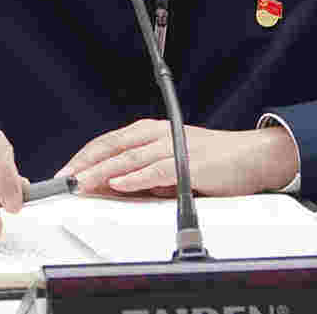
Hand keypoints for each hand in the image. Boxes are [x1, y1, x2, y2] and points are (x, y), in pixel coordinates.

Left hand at [54, 120, 297, 197]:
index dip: (85, 156)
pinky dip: (136, 176)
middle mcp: (160, 134)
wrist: (251, 156)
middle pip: (114, 147)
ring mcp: (174, 146)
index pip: (110, 141)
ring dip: (104, 171)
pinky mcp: (189, 163)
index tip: (66, 171)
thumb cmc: (211, 160)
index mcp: (152, 131)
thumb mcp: (170, 162)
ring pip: (130, 158)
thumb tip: (112, 186)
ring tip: (83, 183)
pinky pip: (157, 169)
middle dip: (86, 163)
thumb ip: (143, 172)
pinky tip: (120, 183)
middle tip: (65, 179)